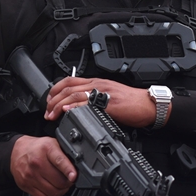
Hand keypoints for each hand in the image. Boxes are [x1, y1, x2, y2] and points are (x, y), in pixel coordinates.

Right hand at [10, 135, 76, 195]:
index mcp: (46, 149)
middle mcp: (37, 162)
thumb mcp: (52, 144)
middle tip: (69, 180)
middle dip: (68, 183)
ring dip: (61, 191)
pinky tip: (54, 192)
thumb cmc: (37, 148)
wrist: (16, 152)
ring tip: (61, 186)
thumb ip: (64, 154)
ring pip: (52, 192)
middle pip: (58, 181)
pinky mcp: (26, 185)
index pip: (59, 161)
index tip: (74, 176)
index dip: (68, 170)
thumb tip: (78, 166)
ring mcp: (30, 175)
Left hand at [45, 77, 165, 127]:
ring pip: (74, 94)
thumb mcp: (110, 96)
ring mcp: (103, 93)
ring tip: (52, 115)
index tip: (49, 101)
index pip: (70, 81)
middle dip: (53, 99)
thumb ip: (96, 99)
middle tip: (47, 111)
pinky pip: (88, 104)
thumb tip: (80, 108)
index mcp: (97, 82)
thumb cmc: (133, 103)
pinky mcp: (108, 104)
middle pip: (68, 87)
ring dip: (59, 105)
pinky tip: (67, 111)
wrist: (149, 105)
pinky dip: (74, 107)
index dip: (56, 90)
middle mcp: (98, 85)